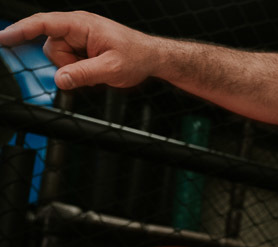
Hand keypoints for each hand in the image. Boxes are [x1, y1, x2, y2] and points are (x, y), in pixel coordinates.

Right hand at [0, 11, 160, 89]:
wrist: (152, 58)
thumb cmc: (137, 57)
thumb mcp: (111, 69)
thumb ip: (84, 74)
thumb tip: (60, 79)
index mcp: (81, 24)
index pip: (43, 24)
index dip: (20, 30)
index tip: (3, 38)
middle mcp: (76, 27)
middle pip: (51, 48)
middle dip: (68, 64)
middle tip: (94, 69)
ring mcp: (77, 37)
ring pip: (58, 58)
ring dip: (75, 69)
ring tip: (98, 68)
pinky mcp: (80, 47)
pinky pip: (68, 63)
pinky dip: (79, 69)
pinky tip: (95, 68)